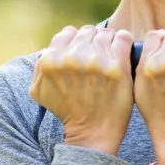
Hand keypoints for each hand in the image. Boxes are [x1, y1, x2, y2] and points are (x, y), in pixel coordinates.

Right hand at [29, 25, 134, 153]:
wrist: (92, 133)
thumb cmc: (67, 110)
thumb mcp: (39, 90)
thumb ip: (40, 65)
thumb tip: (49, 48)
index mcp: (51, 61)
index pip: (68, 33)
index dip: (76, 41)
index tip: (84, 51)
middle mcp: (73, 58)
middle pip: (88, 31)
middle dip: (93, 41)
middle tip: (99, 54)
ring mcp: (96, 62)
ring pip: (106, 33)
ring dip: (109, 42)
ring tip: (111, 56)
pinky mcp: (118, 68)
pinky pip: (124, 39)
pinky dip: (124, 42)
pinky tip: (123, 52)